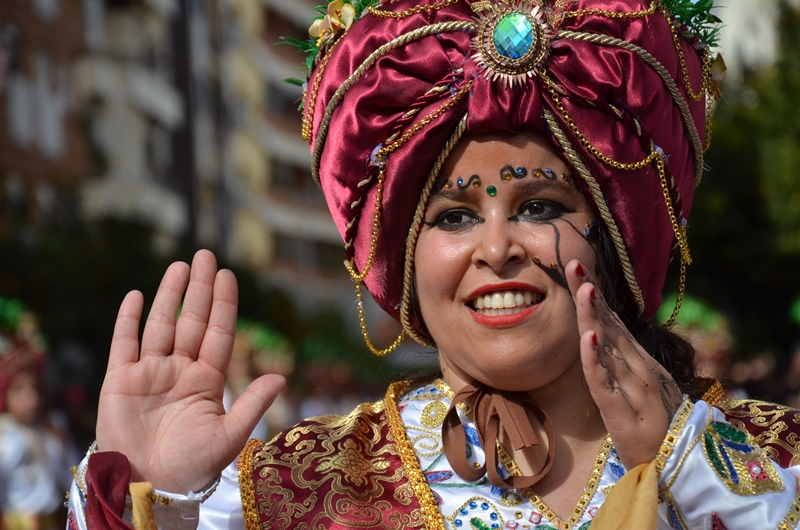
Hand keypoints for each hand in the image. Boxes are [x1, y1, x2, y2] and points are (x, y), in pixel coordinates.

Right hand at [96, 250, 285, 492]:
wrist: (150, 487)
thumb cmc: (192, 466)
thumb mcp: (229, 435)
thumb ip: (252, 404)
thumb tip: (281, 376)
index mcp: (207, 380)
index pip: (218, 333)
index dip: (222, 304)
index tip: (228, 275)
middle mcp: (179, 370)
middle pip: (191, 320)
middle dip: (199, 289)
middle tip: (206, 255)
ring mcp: (149, 373)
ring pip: (160, 325)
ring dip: (169, 296)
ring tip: (180, 266)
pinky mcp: (119, 381)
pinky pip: (123, 343)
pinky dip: (128, 320)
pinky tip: (136, 295)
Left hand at [565, 260, 682, 469]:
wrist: (675, 460)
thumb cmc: (652, 421)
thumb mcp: (635, 382)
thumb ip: (619, 357)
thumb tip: (599, 330)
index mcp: (633, 358)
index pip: (610, 318)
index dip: (593, 292)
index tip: (576, 264)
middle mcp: (633, 365)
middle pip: (607, 323)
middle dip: (589, 292)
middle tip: (574, 261)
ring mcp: (629, 385)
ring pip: (606, 346)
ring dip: (594, 316)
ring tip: (584, 288)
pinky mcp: (619, 409)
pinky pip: (604, 381)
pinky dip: (595, 360)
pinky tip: (587, 338)